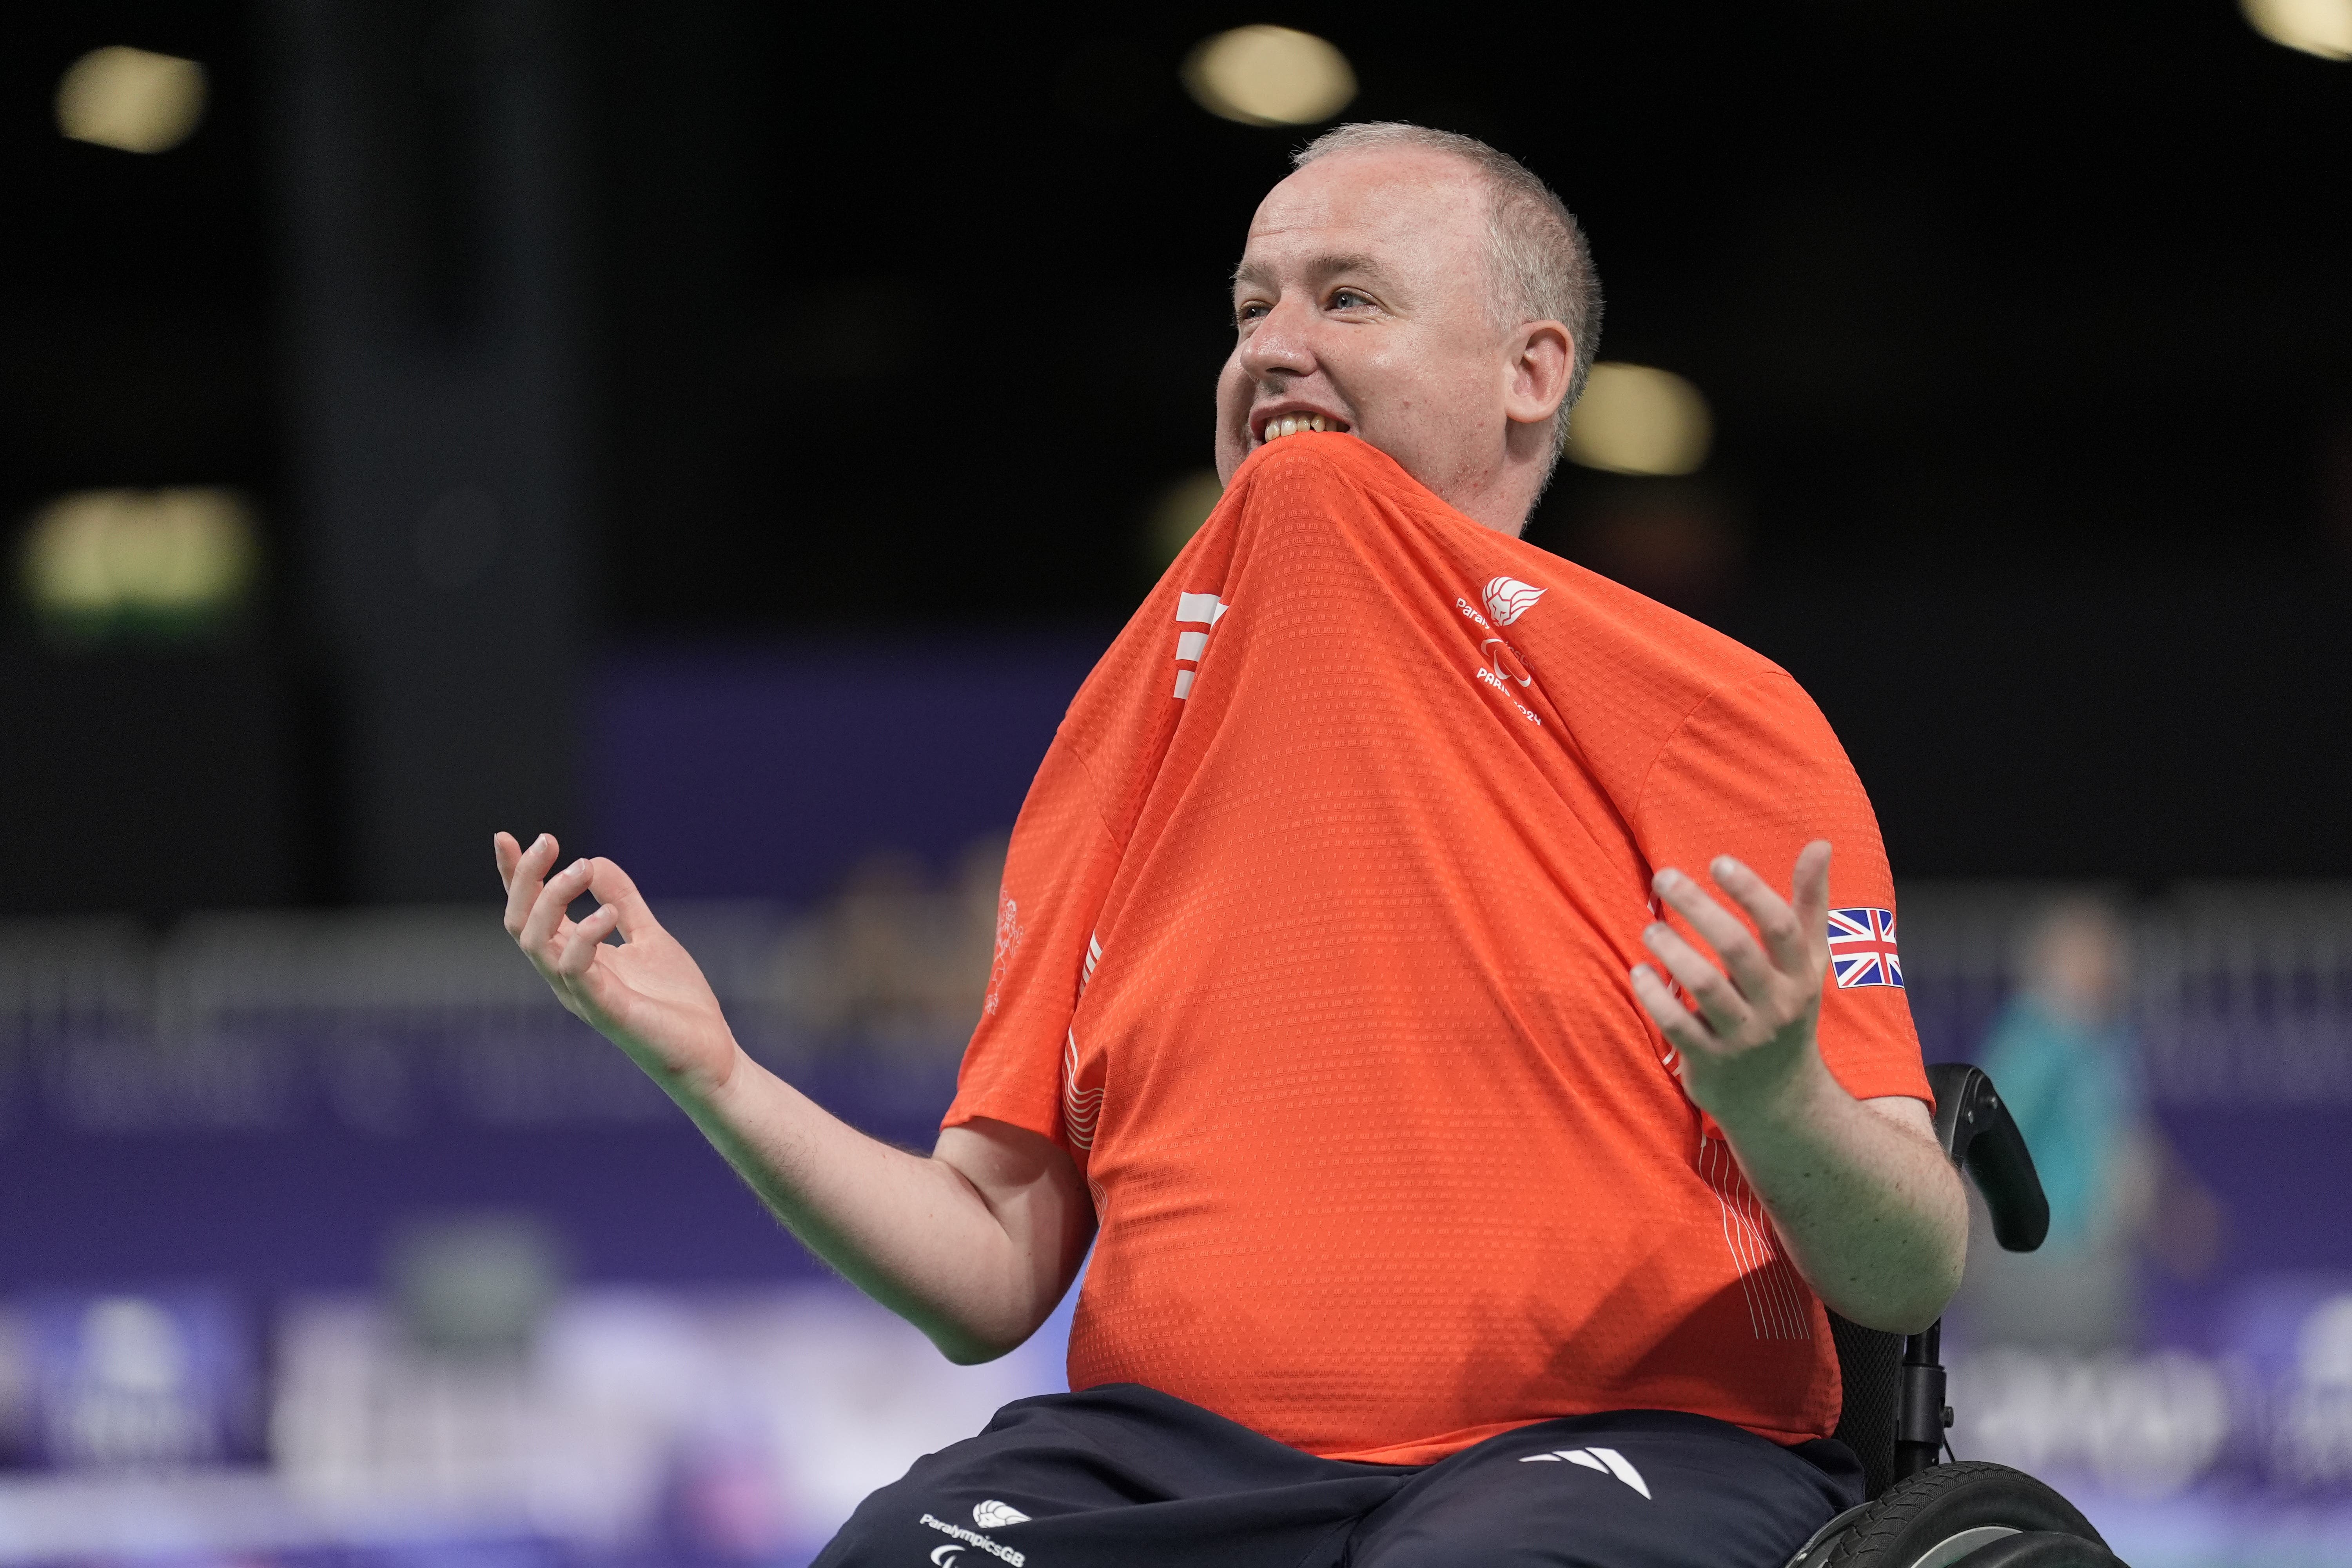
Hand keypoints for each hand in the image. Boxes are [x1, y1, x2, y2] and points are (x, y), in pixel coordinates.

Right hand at [495, 832, 739, 1100]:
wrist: (709, 1054)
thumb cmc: (676, 1003)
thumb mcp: (649, 936)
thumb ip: (623, 900)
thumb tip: (594, 860)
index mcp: (573, 959)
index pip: (529, 914)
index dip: (513, 877)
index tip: (504, 837)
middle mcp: (567, 977)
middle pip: (520, 924)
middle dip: (525, 880)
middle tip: (549, 840)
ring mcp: (582, 995)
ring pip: (536, 944)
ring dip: (552, 899)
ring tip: (582, 868)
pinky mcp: (606, 1010)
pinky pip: (575, 972)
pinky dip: (584, 937)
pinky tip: (607, 913)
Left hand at [1629, 841, 1833, 1124]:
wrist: (1781, 1101)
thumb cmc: (1787, 1013)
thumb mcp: (1808, 963)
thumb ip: (1810, 904)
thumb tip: (1820, 843)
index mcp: (1800, 976)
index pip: (1781, 926)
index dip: (1751, 890)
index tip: (1718, 861)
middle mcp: (1776, 1005)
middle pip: (1737, 948)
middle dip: (1698, 907)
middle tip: (1663, 876)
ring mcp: (1743, 1036)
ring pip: (1704, 985)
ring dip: (1671, 948)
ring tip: (1649, 927)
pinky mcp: (1710, 1062)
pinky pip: (1677, 1025)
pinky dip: (1654, 995)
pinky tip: (1639, 972)